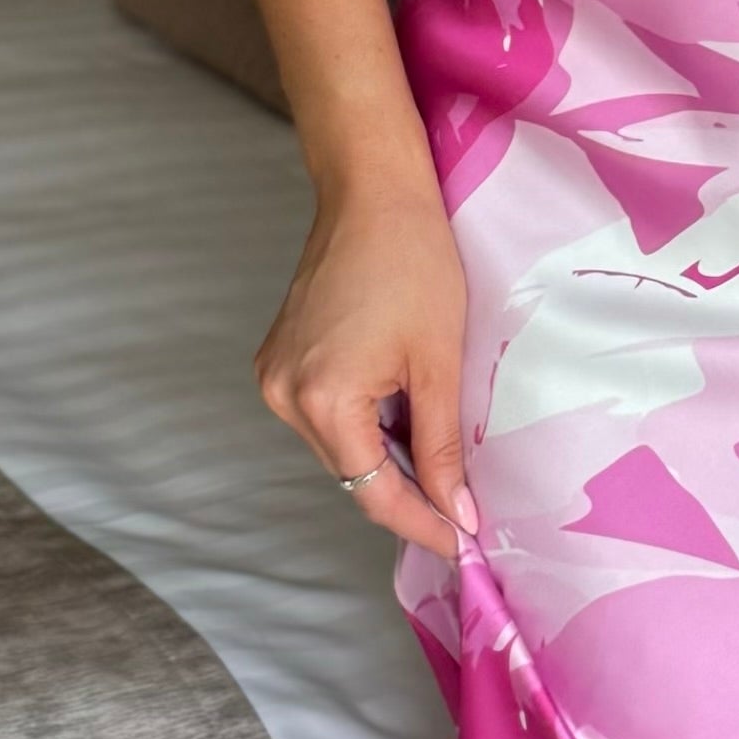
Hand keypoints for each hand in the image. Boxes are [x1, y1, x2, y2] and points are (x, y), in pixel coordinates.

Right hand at [256, 168, 472, 557]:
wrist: (372, 194)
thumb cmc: (413, 263)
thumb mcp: (439, 364)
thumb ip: (442, 448)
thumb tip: (456, 512)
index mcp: (323, 400)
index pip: (373, 491)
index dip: (421, 524)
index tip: (463, 544)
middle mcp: (285, 396)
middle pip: (352, 474)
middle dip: (407, 496)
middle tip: (462, 513)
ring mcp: (275, 377)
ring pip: (340, 448)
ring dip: (387, 460)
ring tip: (440, 467)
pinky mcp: (280, 360)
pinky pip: (327, 416)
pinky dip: (366, 426)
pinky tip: (405, 421)